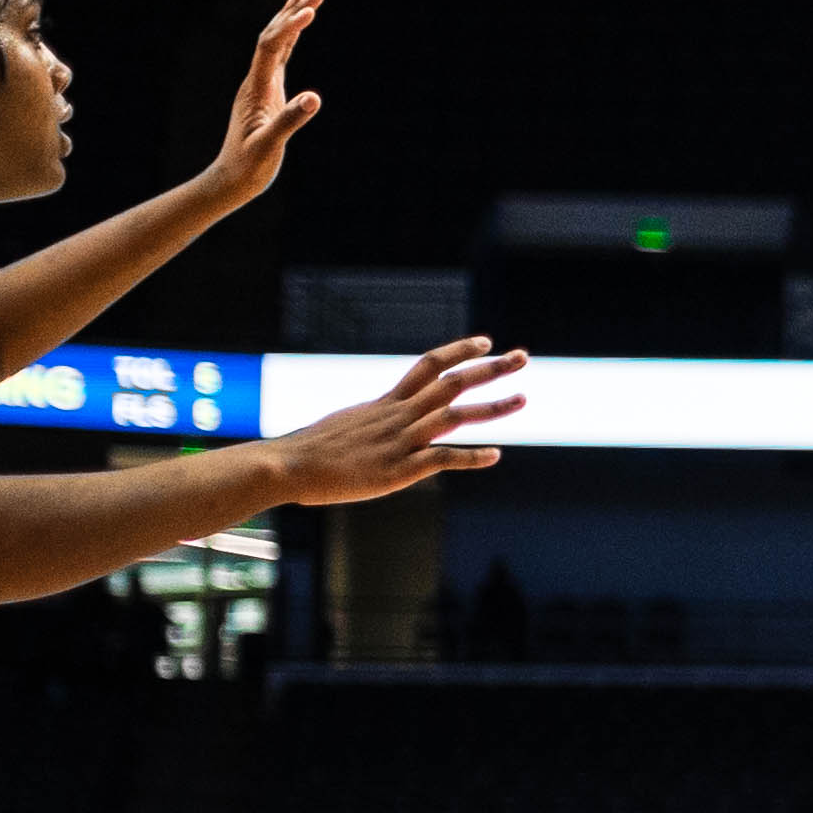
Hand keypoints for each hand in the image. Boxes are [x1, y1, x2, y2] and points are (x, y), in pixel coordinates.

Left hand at [205, 0, 326, 204]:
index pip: (271, 46)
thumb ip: (290, 120)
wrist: (232, 178)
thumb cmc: (250, 165)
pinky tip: (299, 28)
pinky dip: (291, 39)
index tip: (312, 11)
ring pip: (277, 42)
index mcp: (256, 88)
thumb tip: (314, 98)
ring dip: (292, 18)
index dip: (289, 26)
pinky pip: (280, 57)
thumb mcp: (270, 145)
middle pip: (273, 35)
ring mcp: (261, 84)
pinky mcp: (268, 92)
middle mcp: (256, 80)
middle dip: (293, 11)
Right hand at [270, 337, 528, 505]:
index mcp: (386, 402)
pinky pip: (441, 458)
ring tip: (523, 398)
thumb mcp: (348, 424)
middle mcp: (398, 415)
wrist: (289, 465)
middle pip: (452, 382)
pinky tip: (496, 455)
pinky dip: (471, 456)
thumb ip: (374, 420)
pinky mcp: (398, 470)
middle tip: (523, 357)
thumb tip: (383, 419)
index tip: (485, 342)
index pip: (428, 365)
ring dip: (492, 407)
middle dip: (490, 369)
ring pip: (454, 416)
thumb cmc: (311, 450)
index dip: (458, 351)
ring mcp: (400, 441)